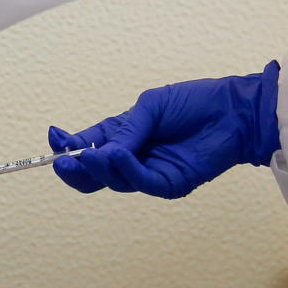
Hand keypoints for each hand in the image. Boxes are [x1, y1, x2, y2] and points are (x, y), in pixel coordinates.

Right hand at [49, 61, 280, 198]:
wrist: (234, 111)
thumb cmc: (194, 103)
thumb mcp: (150, 107)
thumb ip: (125, 130)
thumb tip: (97, 150)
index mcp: (122, 137)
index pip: (87, 149)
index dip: (66, 147)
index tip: (53, 138)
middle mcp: (132, 159)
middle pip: (94, 175)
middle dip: (74, 170)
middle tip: (62, 161)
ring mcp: (149, 174)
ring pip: (114, 181)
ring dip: (100, 168)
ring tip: (97, 154)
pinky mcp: (170, 185)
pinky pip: (141, 183)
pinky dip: (126, 170)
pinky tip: (118, 155)